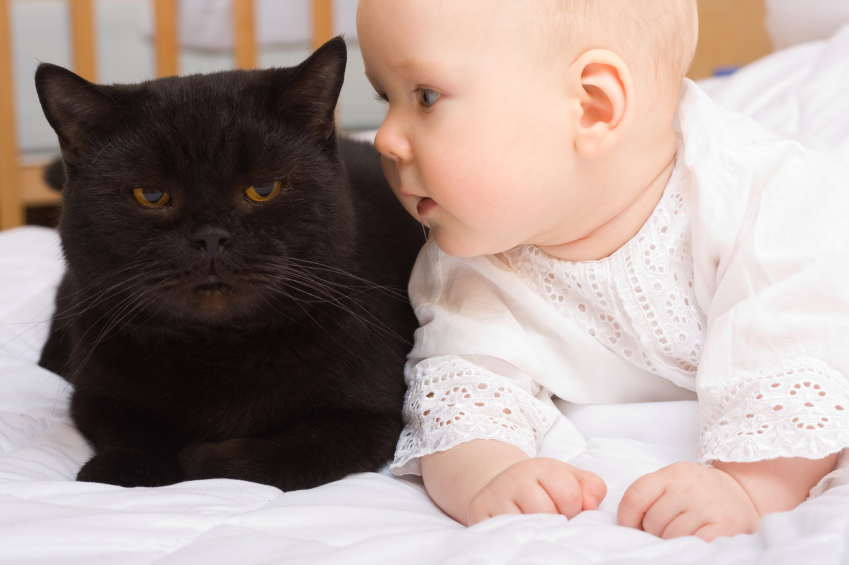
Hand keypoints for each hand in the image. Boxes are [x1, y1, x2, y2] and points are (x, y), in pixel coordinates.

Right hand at [467, 457, 606, 524]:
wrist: (501, 488)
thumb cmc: (541, 488)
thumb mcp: (569, 478)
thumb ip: (592, 487)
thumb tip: (590, 505)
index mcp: (540, 467)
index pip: (569, 494)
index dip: (573, 507)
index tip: (565, 508)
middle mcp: (513, 477)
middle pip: (546, 511)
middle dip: (554, 520)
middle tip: (548, 518)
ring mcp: (494, 497)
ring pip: (525, 523)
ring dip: (535, 530)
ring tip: (534, 524)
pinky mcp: (478, 515)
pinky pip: (503, 534)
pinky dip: (515, 536)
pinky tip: (519, 532)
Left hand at [617, 462, 759, 540]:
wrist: (744, 493)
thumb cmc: (699, 492)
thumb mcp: (673, 482)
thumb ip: (651, 497)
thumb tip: (628, 527)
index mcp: (671, 474)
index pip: (635, 497)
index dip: (627, 518)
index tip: (632, 529)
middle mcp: (688, 487)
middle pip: (652, 521)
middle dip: (655, 533)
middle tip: (668, 531)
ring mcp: (707, 506)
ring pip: (671, 536)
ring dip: (673, 542)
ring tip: (684, 535)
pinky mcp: (725, 526)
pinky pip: (694, 544)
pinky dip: (690, 548)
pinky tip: (695, 543)